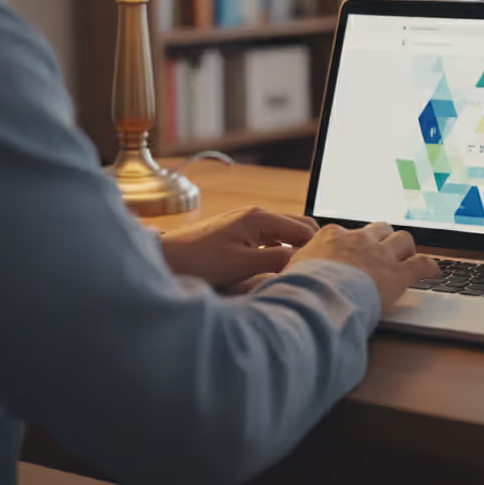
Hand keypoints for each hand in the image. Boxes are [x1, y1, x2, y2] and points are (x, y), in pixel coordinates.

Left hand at [161, 207, 317, 287]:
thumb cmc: (200, 261)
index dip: (315, 250)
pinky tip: (275, 267)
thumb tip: (305, 260)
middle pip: (299, 226)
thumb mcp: (243, 265)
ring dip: (294, 249)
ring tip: (296, 271)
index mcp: (261, 217)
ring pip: (285, 232)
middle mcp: (257, 213)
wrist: (165, 258)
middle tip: (311, 271)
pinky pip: (269, 237)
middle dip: (309, 247)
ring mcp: (247, 220)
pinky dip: (279, 249)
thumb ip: (277, 259)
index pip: (306, 230)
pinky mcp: (238, 231)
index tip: (318, 271)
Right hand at [286, 222, 439, 309]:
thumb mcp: (284, 277)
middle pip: (378, 228)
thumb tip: (260, 286)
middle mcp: (358, 239)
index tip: (351, 250)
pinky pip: (423, 263)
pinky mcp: (398, 273)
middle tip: (384, 248)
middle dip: (382, 237)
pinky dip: (430, 267)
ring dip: (405, 248)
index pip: (344, 232)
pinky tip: (434, 272)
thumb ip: (283, 275)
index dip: (350, 242)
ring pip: (402, 239)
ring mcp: (380, 254)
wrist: (320, 300)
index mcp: (330, 237)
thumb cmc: (299, 291)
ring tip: (407, 256)